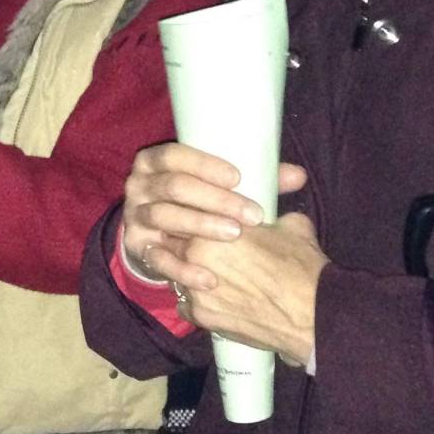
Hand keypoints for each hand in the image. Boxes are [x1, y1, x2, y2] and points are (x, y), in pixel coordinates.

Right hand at [121, 143, 307, 294]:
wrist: (159, 234)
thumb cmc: (197, 201)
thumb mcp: (217, 184)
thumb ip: (256, 179)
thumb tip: (298, 176)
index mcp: (154, 161)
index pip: (174, 155)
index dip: (204, 164)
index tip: (238, 177)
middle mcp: (139, 185)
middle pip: (173, 187)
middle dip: (214, 200)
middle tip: (251, 215)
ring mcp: (136, 217)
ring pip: (164, 217)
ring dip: (200, 226)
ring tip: (234, 235)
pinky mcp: (137, 248)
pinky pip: (158, 259)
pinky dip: (184, 269)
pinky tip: (210, 278)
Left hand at [165, 214, 327, 366]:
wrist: (314, 314)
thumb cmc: (303, 267)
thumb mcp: (291, 226)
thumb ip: (272, 214)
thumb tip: (271, 212)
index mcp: (212, 226)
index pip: (181, 213)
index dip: (186, 216)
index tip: (192, 219)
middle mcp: (195, 255)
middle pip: (168, 243)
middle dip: (176, 243)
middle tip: (188, 245)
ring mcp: (195, 288)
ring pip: (172, 274)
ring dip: (181, 272)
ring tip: (195, 272)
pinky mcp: (202, 317)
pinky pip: (183, 305)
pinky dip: (191, 302)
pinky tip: (206, 298)